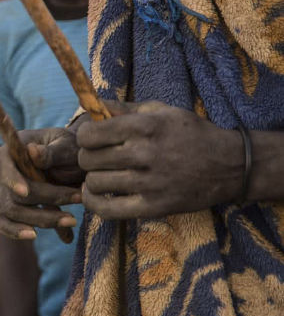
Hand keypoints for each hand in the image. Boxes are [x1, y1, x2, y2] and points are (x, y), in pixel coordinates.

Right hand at [0, 128, 82, 240]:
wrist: (70, 161)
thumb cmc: (66, 148)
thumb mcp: (64, 144)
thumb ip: (51, 151)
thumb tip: (33, 151)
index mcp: (8, 153)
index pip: (3, 166)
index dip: (12, 179)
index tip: (25, 191)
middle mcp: (0, 174)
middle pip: (12, 197)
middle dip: (43, 205)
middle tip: (75, 209)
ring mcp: (1, 193)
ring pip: (11, 214)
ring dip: (40, 221)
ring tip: (70, 221)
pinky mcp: (6, 209)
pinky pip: (2, 223)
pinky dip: (16, 232)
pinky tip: (36, 235)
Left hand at [77, 101, 242, 217]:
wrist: (230, 165)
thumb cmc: (190, 134)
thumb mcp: (161, 111)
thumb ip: (123, 108)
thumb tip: (88, 105)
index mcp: (146, 127)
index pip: (90, 134)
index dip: (84, 136)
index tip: (91, 139)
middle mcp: (146, 154)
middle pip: (88, 159)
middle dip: (86, 157)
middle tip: (96, 157)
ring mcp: (150, 183)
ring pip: (95, 183)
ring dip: (92, 179)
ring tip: (100, 174)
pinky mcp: (154, 207)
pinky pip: (107, 210)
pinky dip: (93, 203)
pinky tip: (95, 193)